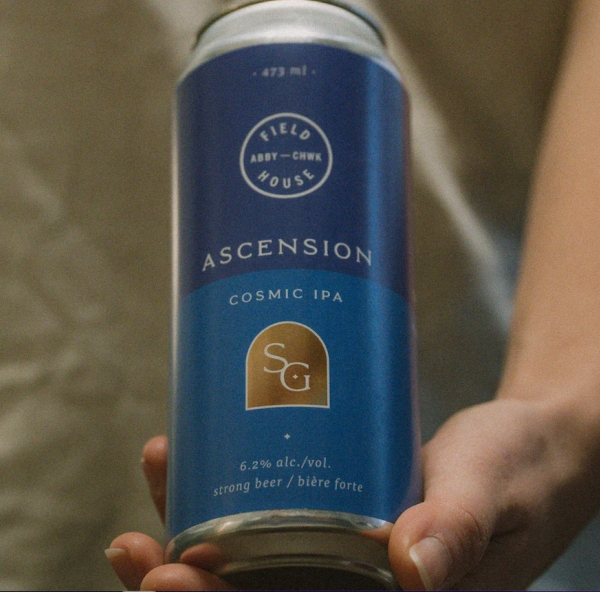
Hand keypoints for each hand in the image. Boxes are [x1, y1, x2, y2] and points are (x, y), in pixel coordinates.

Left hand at [106, 398, 598, 589]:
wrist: (525, 447)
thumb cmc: (520, 472)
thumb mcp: (492, 492)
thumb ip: (460, 527)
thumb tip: (413, 569)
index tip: (168, 578)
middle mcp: (355, 582)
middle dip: (184, 579)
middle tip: (134, 544)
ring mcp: (342, 544)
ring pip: (252, 549)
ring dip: (194, 520)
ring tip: (159, 464)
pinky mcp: (339, 502)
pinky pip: (276, 503)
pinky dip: (233, 482)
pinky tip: (204, 445)